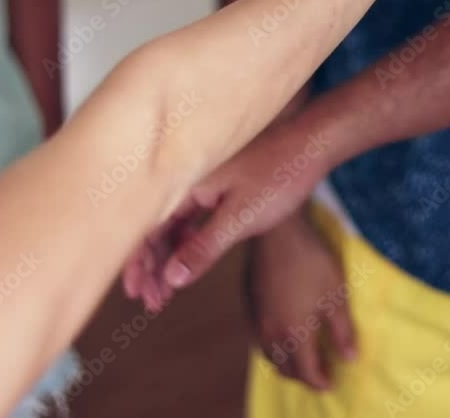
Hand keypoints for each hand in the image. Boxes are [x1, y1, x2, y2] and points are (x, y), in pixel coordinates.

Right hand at [122, 121, 332, 307]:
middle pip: (154, 228)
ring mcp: (204, 183)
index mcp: (186, 185)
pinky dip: (187, 241)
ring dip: (169, 257)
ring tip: (168, 291)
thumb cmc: (280, 175)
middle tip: (153, 302)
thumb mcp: (241, 219)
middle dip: (152, 268)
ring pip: (173, 225)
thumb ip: (204, 248)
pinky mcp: (220, 186)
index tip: (138, 294)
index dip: (138, 264)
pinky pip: (191, 217)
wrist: (311, 145)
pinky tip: (190, 261)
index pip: (145, 228)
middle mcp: (189, 182)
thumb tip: (171, 279)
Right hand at [246, 209, 355, 388]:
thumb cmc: (312, 260)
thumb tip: (350, 357)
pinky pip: (259, 338)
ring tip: (304, 355)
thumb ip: (342, 330)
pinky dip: (273, 346)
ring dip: (286, 362)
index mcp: (294, 333)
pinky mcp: (248, 305)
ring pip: (269, 355)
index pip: (306, 372)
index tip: (332, 381)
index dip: (320, 381)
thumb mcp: (336, 295)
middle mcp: (270, 332)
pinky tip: (285, 332)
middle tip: (320, 370)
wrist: (277, 230)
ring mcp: (256, 319)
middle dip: (303, 376)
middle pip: (285, 368)